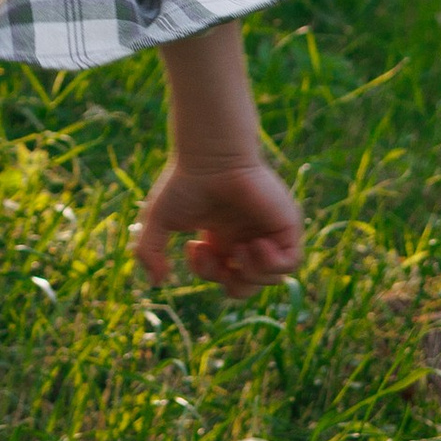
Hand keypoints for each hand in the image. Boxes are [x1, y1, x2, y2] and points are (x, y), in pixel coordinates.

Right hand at [132, 155, 302, 298]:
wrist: (210, 157)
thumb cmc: (184, 182)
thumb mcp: (157, 221)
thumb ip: (149, 253)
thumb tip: (158, 282)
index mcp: (223, 238)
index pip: (224, 275)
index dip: (208, 273)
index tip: (194, 245)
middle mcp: (247, 236)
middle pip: (248, 283)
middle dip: (231, 283)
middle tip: (218, 257)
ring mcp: (267, 232)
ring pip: (272, 279)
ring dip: (251, 275)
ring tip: (239, 248)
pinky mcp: (286, 226)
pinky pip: (291, 263)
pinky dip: (272, 265)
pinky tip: (255, 244)